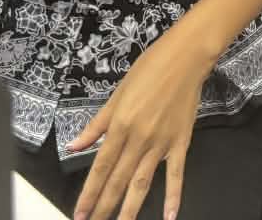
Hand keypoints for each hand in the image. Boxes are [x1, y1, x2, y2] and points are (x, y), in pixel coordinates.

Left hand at [71, 25, 215, 219]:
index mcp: (120, 125)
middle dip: (104, 207)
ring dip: (130, 209)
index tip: (80, 213)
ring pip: (142, 183)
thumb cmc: (149, 69)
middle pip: (118, 181)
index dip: (89, 193)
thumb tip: (75, 146)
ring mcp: (161, 143)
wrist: (186, 58)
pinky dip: (174, 196)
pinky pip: (176, 174)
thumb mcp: (117, 93)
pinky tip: (170, 216)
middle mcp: (138, 139)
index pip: (100, 167)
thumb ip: (97, 124)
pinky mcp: (180, 143)